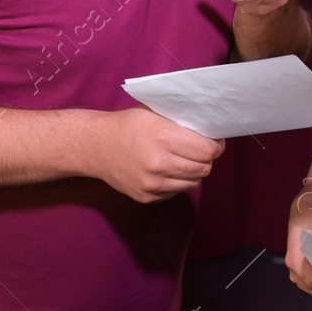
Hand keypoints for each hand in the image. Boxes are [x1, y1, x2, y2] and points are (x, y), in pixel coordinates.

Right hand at [91, 109, 224, 203]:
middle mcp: (159, 163)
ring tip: (184, 159)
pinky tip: (169, 169)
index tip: (214, 141)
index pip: (207, 151)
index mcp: (163, 137)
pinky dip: (178, 181)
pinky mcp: (147, 196)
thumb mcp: (154, 113)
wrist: (95, 147)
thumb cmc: (127, 125)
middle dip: (206, 159)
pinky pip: (177, 192)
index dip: (216, 146)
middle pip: (204, 168)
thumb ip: (181, 122)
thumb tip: (210, 130)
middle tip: (200, 150)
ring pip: (193, 183)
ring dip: (194, 172)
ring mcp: (152, 184)